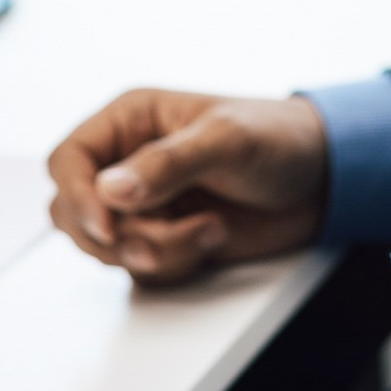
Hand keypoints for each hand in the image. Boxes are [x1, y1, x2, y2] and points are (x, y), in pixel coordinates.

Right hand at [47, 88, 328, 284]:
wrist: (323, 181)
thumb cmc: (278, 139)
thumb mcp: (227, 140)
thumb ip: (168, 163)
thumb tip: (111, 191)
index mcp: (130, 121)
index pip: (68, 161)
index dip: (78, 197)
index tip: (109, 227)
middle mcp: (127, 162)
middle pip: (74, 215)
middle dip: (119, 237)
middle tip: (169, 237)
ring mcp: (144, 205)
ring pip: (107, 249)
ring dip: (157, 251)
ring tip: (209, 228)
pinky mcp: (164, 238)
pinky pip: (141, 269)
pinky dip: (175, 264)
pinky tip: (213, 237)